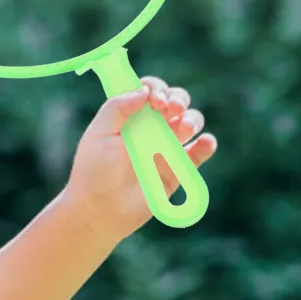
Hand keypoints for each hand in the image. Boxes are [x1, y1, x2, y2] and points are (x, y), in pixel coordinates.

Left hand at [64, 75, 218, 243]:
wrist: (100, 210)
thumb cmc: (94, 171)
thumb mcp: (99, 134)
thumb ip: (118, 108)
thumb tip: (144, 90)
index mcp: (129, 115)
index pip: (149, 90)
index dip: (156, 89)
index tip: (154, 100)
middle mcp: (150, 127)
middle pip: (175, 101)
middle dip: (178, 99)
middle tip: (170, 108)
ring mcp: (166, 147)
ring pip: (190, 122)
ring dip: (192, 119)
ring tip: (184, 128)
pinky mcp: (178, 169)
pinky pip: (199, 153)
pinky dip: (206, 145)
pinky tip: (204, 142)